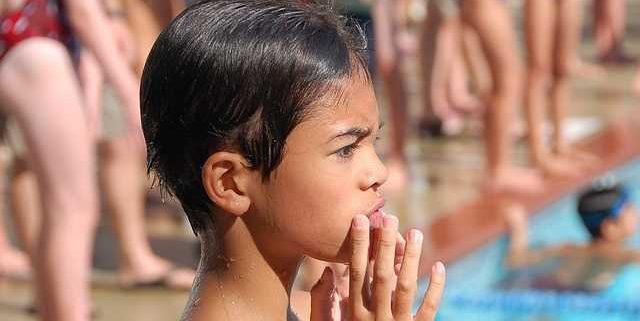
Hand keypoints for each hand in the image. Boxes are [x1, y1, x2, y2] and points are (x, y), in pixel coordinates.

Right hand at [310, 215, 445, 320]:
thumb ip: (323, 304)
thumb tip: (328, 273)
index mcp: (353, 314)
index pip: (356, 273)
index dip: (358, 246)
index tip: (360, 220)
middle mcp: (375, 318)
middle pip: (381, 276)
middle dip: (384, 245)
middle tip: (389, 217)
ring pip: (406, 288)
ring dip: (411, 259)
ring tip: (415, 233)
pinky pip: (429, 310)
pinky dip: (436, 289)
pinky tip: (439, 266)